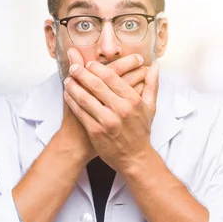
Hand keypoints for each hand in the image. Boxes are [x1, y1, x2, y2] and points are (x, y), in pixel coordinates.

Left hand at [63, 52, 159, 171]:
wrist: (135, 158)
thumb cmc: (141, 131)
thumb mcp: (150, 107)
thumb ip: (152, 85)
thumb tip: (155, 66)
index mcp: (133, 101)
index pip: (111, 78)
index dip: (97, 68)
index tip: (89, 63)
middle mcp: (120, 110)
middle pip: (96, 85)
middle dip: (82, 73)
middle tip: (74, 68)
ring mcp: (107, 121)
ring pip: (85, 98)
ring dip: (73, 86)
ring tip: (68, 79)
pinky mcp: (96, 132)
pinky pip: (80, 112)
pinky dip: (72, 102)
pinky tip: (68, 95)